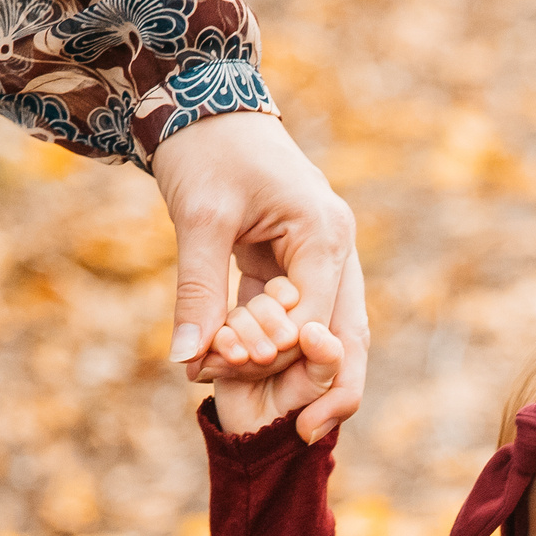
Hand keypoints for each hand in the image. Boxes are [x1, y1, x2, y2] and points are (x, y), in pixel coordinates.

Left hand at [152, 110, 366, 437]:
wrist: (202, 100)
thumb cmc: (206, 149)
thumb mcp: (199, 218)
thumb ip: (198, 289)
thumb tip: (187, 360)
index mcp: (324, 233)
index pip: (316, 317)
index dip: (277, 355)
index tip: (224, 371)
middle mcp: (335, 249)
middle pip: (348, 336)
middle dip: (321, 385)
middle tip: (303, 435)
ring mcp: (320, 257)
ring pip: (327, 333)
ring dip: (290, 367)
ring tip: (259, 402)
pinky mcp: (294, 263)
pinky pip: (296, 318)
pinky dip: (269, 344)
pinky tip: (236, 368)